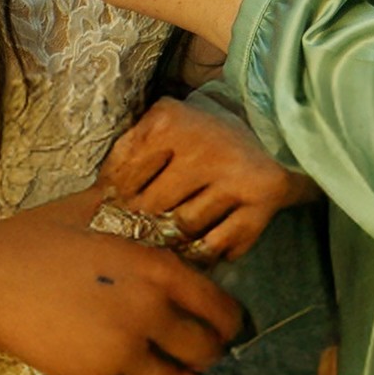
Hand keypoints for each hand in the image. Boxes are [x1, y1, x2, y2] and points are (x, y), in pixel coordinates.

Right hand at [0, 185, 241, 374]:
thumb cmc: (38, 238)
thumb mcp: (95, 211)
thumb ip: (137, 215)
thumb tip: (165, 215)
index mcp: (155, 265)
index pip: (222, 310)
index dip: (225, 322)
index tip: (213, 324)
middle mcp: (148, 310)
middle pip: (207, 355)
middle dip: (201, 355)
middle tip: (183, 349)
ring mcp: (121, 351)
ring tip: (159, 374)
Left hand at [102, 98, 318, 262]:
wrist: (274, 126)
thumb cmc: (205, 129)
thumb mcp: (165, 120)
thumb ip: (131, 148)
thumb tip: (100, 196)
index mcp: (170, 123)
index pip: (124, 174)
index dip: (112, 199)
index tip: (110, 211)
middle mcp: (201, 148)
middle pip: (150, 207)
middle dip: (138, 224)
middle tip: (133, 235)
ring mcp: (233, 177)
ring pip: (182, 229)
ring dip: (170, 241)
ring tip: (164, 243)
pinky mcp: (260, 203)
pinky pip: (217, 246)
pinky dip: (203, 253)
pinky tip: (197, 249)